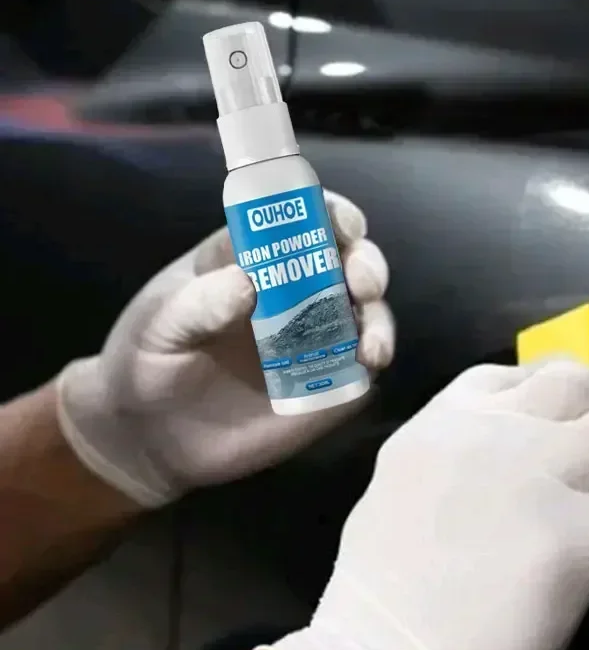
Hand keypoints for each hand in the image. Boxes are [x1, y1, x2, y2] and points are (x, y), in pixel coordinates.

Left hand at [56, 190, 393, 507]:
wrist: (150, 436)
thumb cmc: (147, 363)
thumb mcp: (158, 327)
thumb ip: (197, 304)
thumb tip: (249, 282)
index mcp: (255, 257)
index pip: (304, 220)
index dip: (332, 213)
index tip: (342, 225)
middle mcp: (297, 290)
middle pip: (350, 261)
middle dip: (367, 264)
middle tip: (363, 284)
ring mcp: (317, 337)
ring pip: (368, 313)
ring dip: (379, 318)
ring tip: (370, 345)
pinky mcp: (328, 383)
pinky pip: (363, 366)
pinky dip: (373, 360)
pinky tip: (366, 365)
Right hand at [265, 359, 588, 649]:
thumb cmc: (385, 587)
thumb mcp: (404, 481)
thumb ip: (460, 451)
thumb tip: (519, 451)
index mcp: (447, 420)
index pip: (521, 373)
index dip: (552, 396)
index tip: (559, 424)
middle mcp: (497, 432)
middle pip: (581, 384)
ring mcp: (539, 476)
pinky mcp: (576, 533)